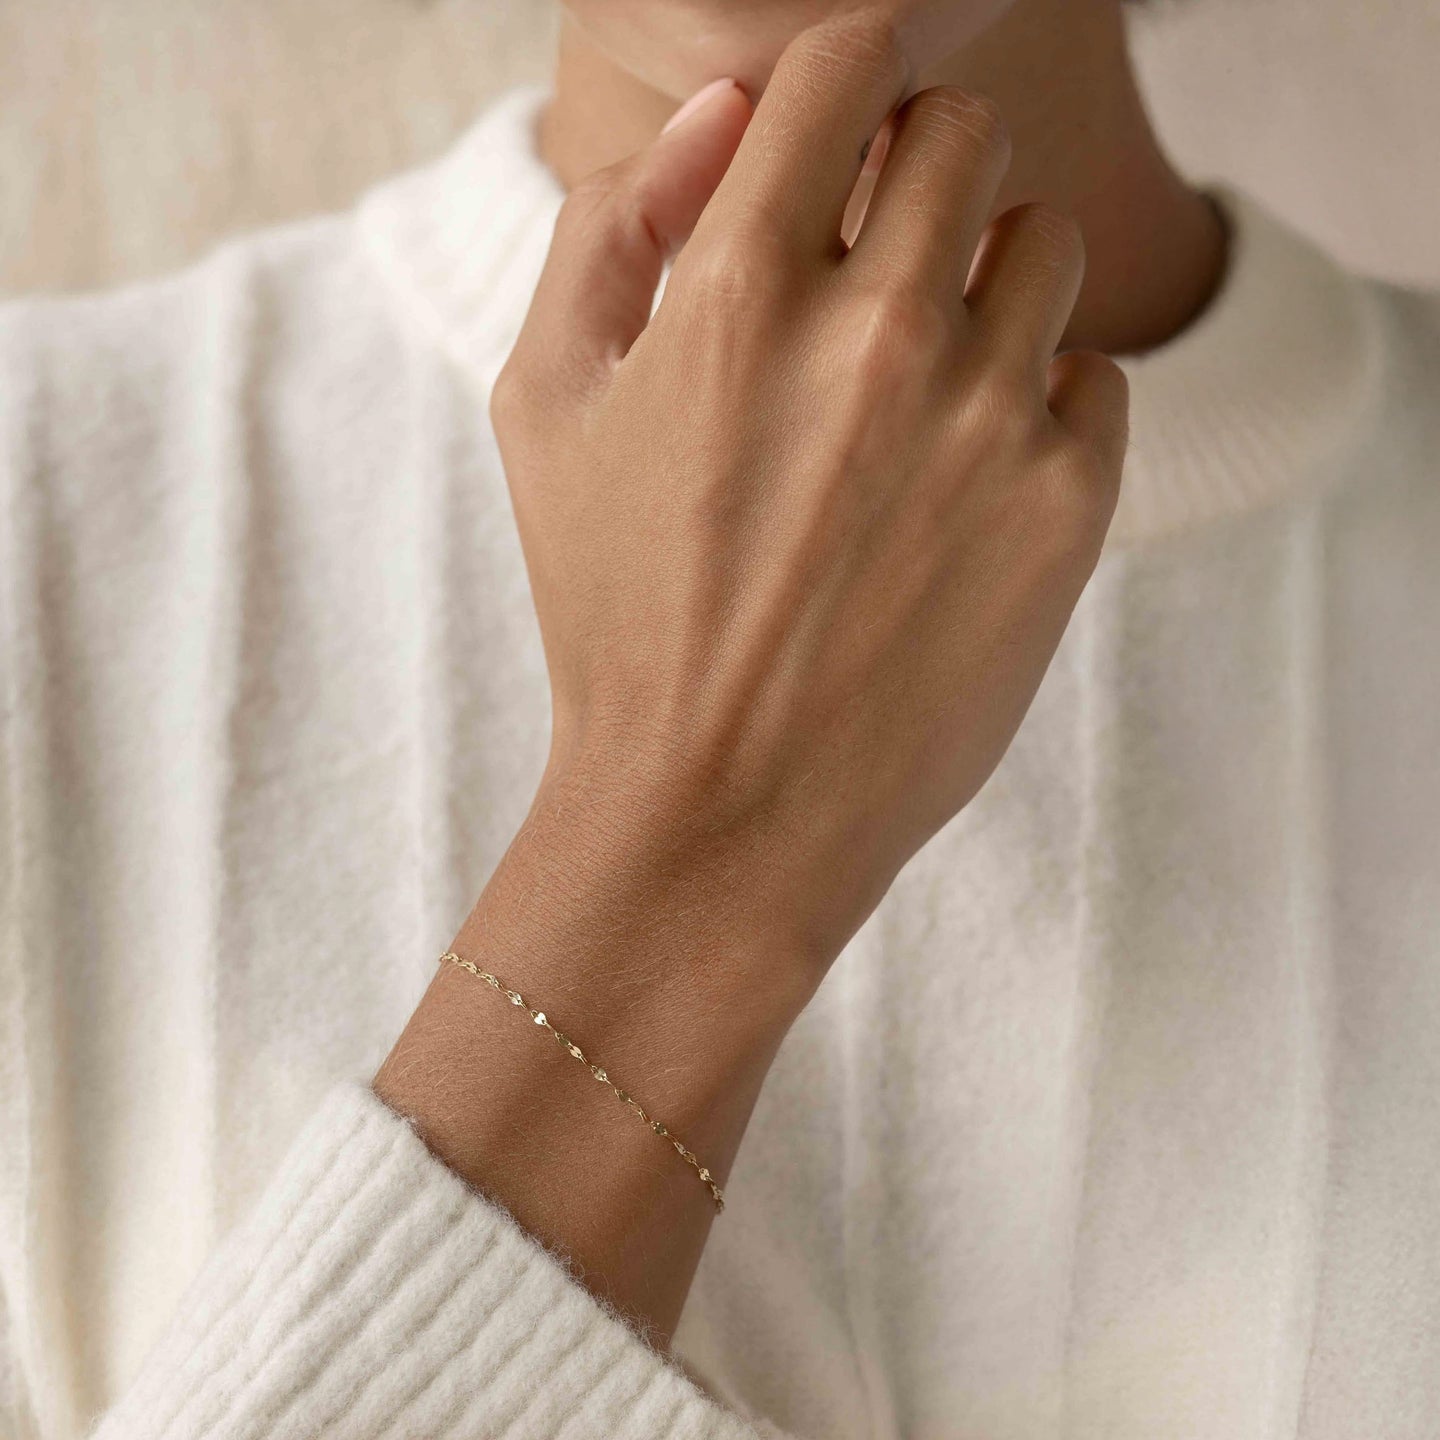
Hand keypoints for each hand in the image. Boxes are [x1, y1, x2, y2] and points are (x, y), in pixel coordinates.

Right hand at [494, 13, 1127, 987]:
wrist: (718, 811)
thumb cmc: (617, 615)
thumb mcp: (545, 410)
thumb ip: (611, 228)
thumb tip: (727, 113)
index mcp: (734, 293)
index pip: (842, 67)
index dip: (843, 75)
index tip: (839, 126)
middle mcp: (875, 336)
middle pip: (962, 133)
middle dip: (914, 174)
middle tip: (870, 269)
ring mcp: (985, 422)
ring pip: (1041, 242)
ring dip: (982, 282)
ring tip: (916, 385)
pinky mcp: (1065, 509)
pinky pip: (1094, 374)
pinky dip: (1040, 399)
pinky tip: (965, 476)